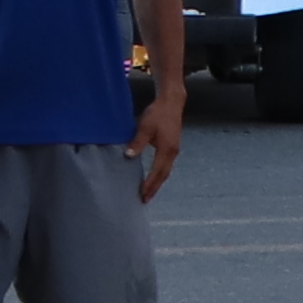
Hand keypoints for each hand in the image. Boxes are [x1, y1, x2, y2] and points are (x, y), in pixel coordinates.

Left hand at [134, 77, 184, 195]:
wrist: (171, 103)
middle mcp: (173, 152)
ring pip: (166, 171)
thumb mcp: (145, 126)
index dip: (150, 184)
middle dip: (154, 188)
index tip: (142, 194)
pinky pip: (166, 165)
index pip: (157, 172)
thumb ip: (138, 142)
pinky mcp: (172, 147)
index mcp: (167, 149)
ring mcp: (174, 150)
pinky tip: (153, 177)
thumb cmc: (158, 113)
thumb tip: (128, 156)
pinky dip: (159, 174)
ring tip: (148, 192)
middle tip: (145, 200)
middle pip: (164, 175)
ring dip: (157, 182)